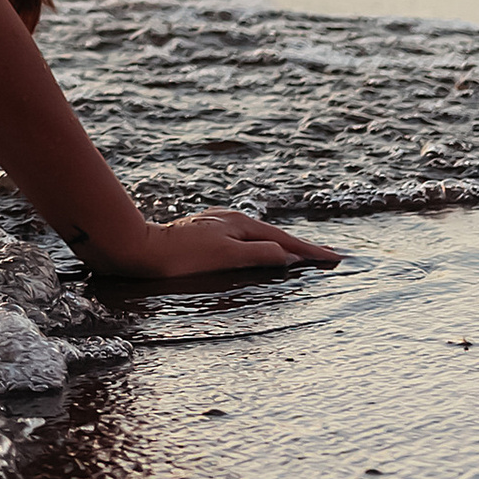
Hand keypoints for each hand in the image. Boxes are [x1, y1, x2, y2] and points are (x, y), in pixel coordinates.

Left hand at [90, 206, 339, 280]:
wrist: (142, 250)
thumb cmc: (181, 256)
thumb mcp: (225, 255)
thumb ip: (259, 254)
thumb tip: (288, 255)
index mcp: (240, 225)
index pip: (284, 240)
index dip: (311, 250)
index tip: (336, 257)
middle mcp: (232, 222)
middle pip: (276, 236)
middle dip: (303, 246)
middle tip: (329, 255)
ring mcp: (220, 227)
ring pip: (261, 237)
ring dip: (284, 246)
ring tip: (304, 254)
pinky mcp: (208, 236)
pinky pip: (248, 242)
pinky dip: (265, 248)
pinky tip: (263, 253)